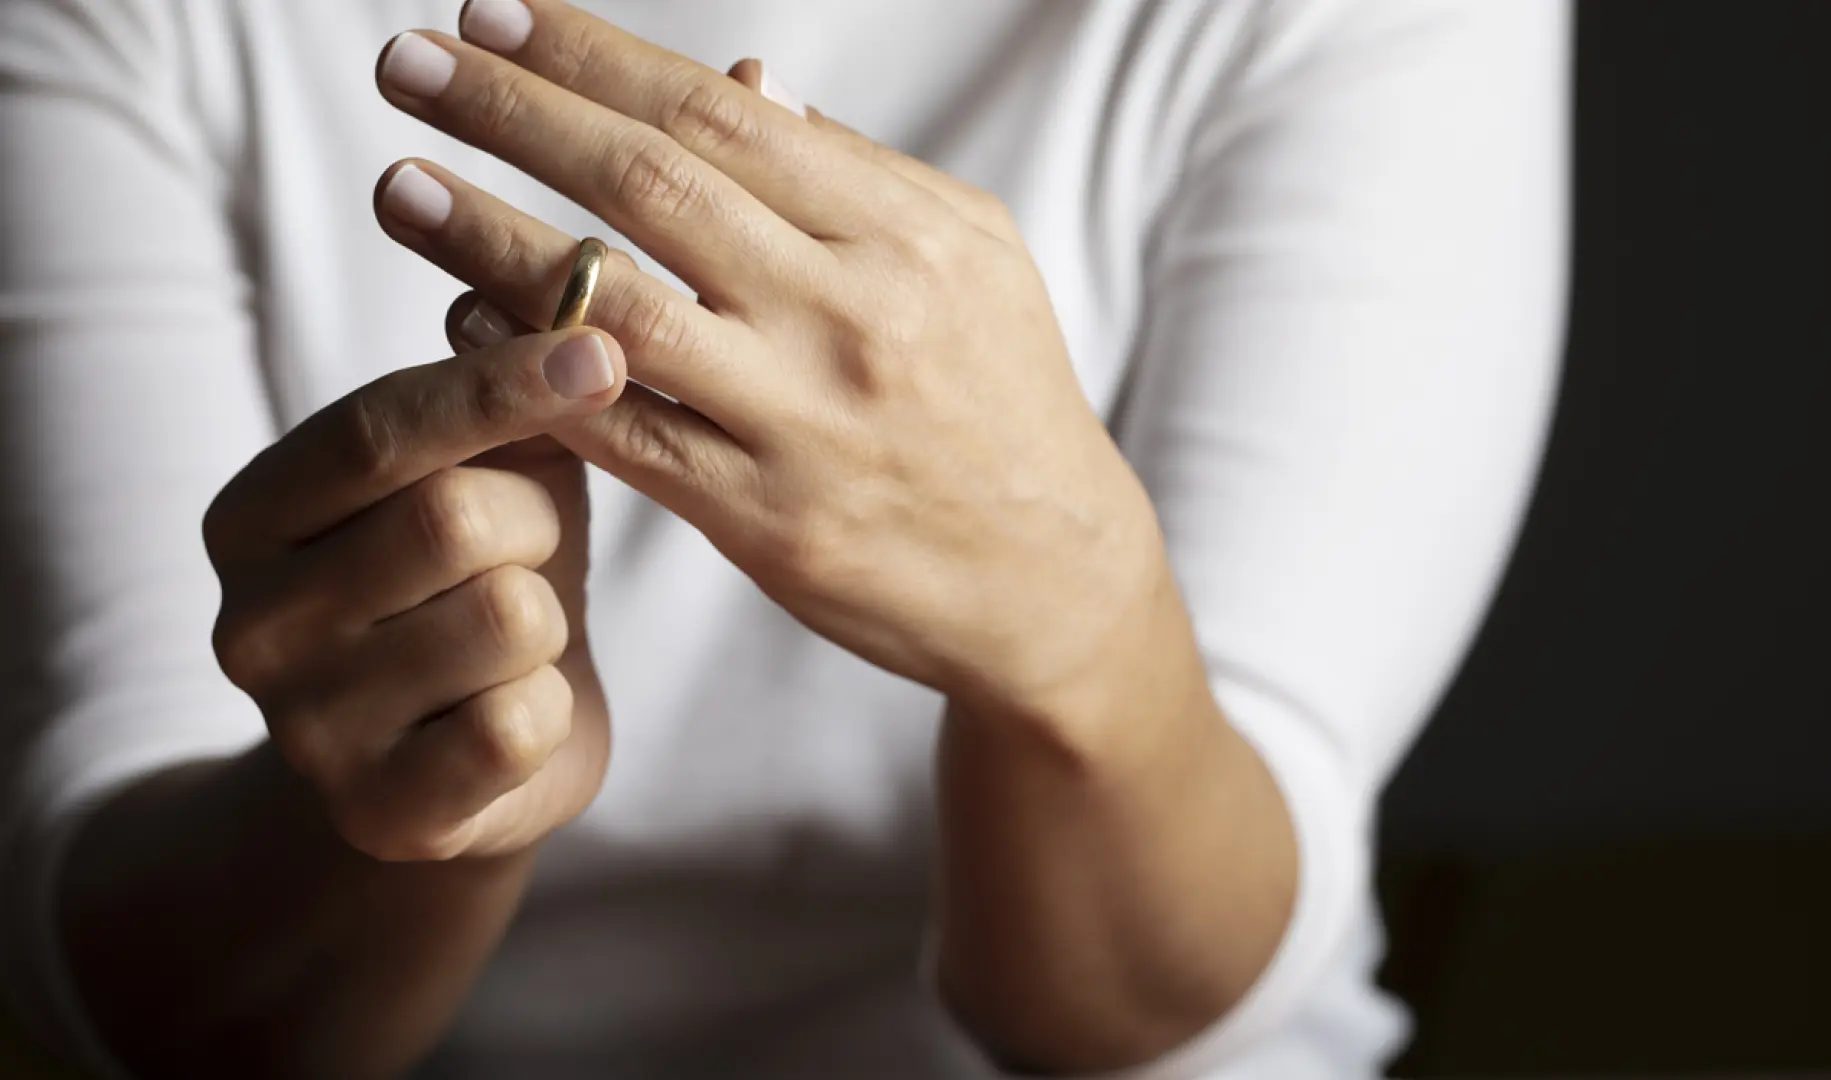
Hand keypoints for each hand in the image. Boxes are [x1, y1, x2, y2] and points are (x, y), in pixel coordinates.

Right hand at [204, 327, 627, 859]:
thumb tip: (545, 283)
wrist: (466, 761)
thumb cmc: (478, 582)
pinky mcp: (382, 814)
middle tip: (531, 546)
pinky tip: (516, 715)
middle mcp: (250, 623)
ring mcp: (306, 730)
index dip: (499, 385)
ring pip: (505, 619)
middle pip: (453, 519)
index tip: (601, 348)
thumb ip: (498, 389)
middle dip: (535, 522)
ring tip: (516, 638)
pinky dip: (550, 709)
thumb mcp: (485, 472)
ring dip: (548, 618)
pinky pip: (521, 724)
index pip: (379, 430)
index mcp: (252, 515)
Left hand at [374, 4, 1167, 726]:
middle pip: (652, 188)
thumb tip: (743, 86)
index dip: (593, 57)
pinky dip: (531, 375)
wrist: (1052, 578)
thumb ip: (855, 174)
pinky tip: (460, 325)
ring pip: (614, 312)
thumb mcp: (973, 259)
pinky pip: (619, 434)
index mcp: (902, 235)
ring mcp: (802, 422)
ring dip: (488, 239)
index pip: (719, 117)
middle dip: (515, 114)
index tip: (492, 14)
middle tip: (405, 62)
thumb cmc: (1006, 399)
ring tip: (399, 184)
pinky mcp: (763, 521)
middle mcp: (851, 316)